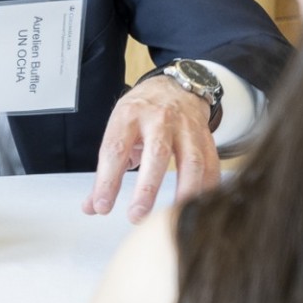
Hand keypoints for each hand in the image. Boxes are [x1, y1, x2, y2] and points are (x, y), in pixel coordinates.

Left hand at [85, 76, 220, 221]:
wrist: (176, 85)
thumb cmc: (142, 111)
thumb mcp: (118, 128)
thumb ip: (107, 169)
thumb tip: (92, 207)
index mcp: (130, 115)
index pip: (115, 149)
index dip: (107, 180)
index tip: (101, 206)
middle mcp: (159, 119)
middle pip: (156, 153)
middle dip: (147, 188)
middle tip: (136, 215)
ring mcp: (186, 127)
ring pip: (190, 160)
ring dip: (183, 191)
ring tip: (171, 218)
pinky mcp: (206, 136)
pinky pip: (211, 164)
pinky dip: (207, 187)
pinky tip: (198, 206)